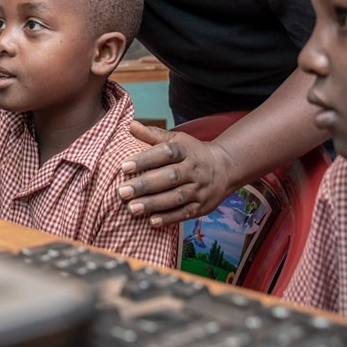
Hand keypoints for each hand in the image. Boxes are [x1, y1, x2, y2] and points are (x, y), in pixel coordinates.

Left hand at [116, 121, 235, 226]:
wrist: (225, 168)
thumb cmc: (192, 153)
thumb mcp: (177, 140)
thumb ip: (153, 135)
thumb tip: (130, 125)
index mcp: (186, 151)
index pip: (166, 153)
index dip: (145, 159)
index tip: (124, 166)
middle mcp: (194, 170)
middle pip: (170, 177)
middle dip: (145, 185)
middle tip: (122, 192)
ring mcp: (199, 189)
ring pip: (176, 197)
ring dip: (153, 204)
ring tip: (132, 208)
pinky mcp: (202, 206)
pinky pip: (185, 213)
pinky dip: (169, 218)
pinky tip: (152, 221)